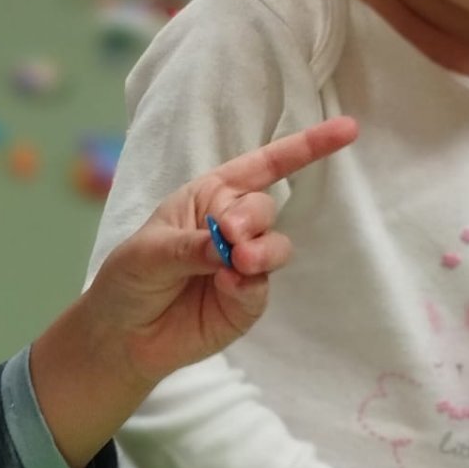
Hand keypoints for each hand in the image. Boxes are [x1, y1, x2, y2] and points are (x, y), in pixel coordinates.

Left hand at [31, 116, 357, 467]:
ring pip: (275, 248)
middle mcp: (231, 226)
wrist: (122, 336)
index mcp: (208, 198)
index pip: (262, 166)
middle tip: (228, 236)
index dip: (304, 148)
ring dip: (261, 252)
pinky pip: (261, 288)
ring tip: (236, 263)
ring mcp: (243, 265)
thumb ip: (192, 245)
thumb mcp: (148, 253)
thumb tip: (231, 246)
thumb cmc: (128, 280)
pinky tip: (226, 286)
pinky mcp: (246, 301)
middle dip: (252, 219)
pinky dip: (248, 285)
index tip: (347, 131)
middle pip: (265, 209)